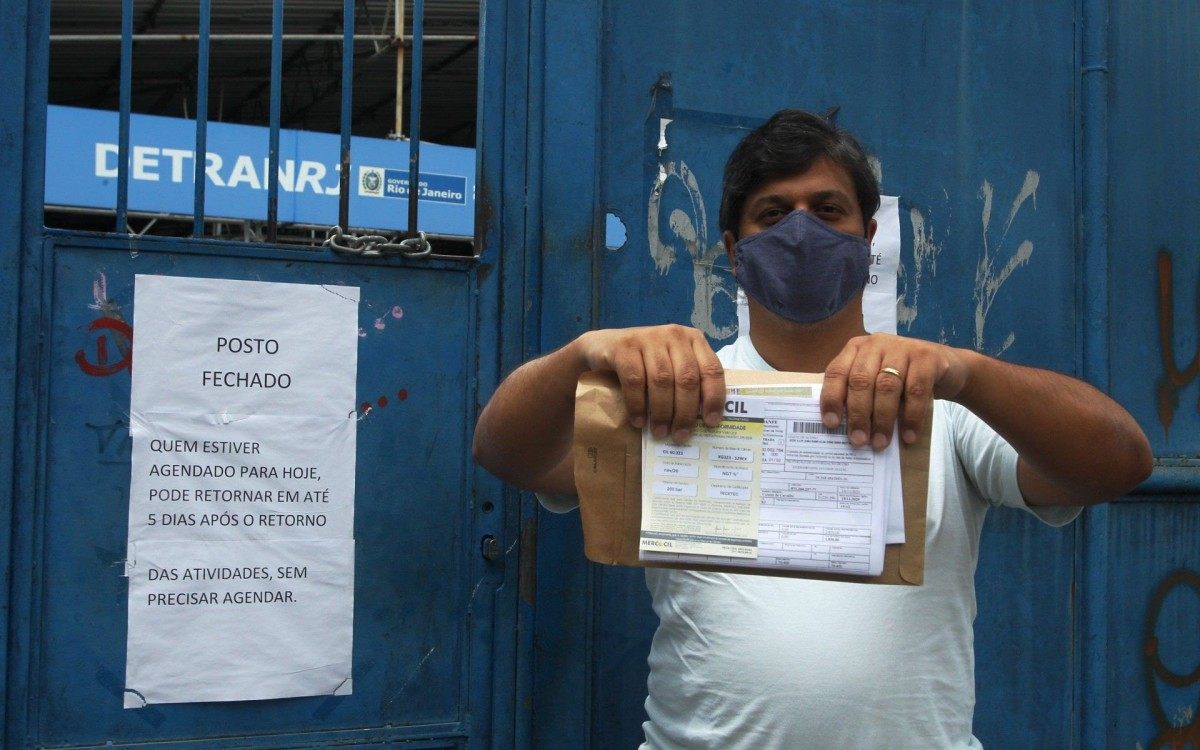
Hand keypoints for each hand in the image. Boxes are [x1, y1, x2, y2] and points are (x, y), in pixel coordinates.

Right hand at [576, 325, 725, 441]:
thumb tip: (704, 421)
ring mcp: (648, 337)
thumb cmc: (644, 363)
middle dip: (685, 412)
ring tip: (660, 432)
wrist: (601, 348)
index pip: (712, 369)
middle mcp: (674, 334)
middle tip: (680, 436)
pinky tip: (638, 421)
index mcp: (693, 339)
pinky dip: (638, 404)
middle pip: (687, 379)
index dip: (713, 398)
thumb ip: (688, 382)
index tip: (710, 423)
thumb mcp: (671, 365)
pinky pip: (634, 380)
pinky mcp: (623, 346)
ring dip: (662, 412)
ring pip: (662, 381)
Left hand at [819, 334, 969, 449]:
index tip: (832, 424)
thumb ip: (861, 396)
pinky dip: (911, 417)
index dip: (832, 398)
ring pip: (887, 386)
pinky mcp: (927, 357)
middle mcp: (876, 343)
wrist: (947, 368)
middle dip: (858, 414)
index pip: (836, 372)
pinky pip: (916, 391)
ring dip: (882, 419)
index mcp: (857, 348)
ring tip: (880, 443)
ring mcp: (902, 347)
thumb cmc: (903, 379)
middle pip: (861, 380)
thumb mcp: (877, 382)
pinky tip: (909, 435)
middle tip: (858, 441)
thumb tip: (846, 431)